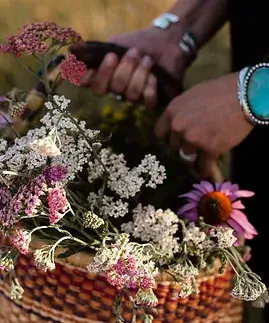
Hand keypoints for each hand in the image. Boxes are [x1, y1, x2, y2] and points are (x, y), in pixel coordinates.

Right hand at [70, 26, 189, 107]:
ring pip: (131, 95)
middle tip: (134, 53)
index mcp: (105, 77)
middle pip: (113, 89)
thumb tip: (71, 52)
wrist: (166, 41)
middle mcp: (117, 90)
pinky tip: (154, 76)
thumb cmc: (139, 43)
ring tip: (148, 59)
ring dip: (140, 74)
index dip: (98, 76)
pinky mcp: (151, 99)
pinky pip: (147, 101)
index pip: (91, 85)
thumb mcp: (115, 44)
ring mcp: (133, 96)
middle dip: (124, 70)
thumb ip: (95, 51)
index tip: (111, 58)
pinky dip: (150, 87)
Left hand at [155, 73, 253, 175]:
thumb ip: (180, 112)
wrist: (243, 95)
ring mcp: (192, 139)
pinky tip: (206, 169)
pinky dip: (204, 169)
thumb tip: (175, 124)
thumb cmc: (218, 91)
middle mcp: (178, 127)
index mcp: (172, 111)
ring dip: (194, 158)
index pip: (160, 133)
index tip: (176, 139)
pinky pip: (202, 166)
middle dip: (182, 147)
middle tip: (194, 146)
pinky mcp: (209, 149)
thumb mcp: (191, 96)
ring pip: (186, 158)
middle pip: (173, 147)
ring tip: (201, 156)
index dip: (169, 137)